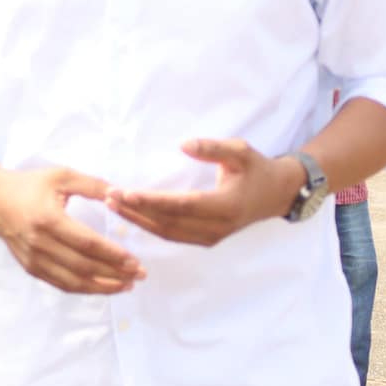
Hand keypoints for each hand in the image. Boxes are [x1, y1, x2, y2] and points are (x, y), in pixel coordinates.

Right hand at [0, 164, 142, 294]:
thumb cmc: (29, 185)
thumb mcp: (61, 176)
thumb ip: (92, 185)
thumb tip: (120, 193)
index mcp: (49, 219)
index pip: (87, 243)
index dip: (113, 254)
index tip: (135, 261)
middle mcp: (40, 243)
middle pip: (83, 266)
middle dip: (114, 273)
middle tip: (139, 275)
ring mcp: (34, 259)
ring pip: (73, 281)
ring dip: (102, 287)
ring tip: (126, 286)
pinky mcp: (31, 267)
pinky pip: (60, 284)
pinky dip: (83, 289)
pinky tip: (101, 287)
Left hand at [104, 139, 304, 247]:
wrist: (276, 194)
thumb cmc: (257, 168)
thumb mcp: (240, 151)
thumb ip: (213, 148)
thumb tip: (183, 145)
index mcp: (226, 205)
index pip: (182, 205)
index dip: (152, 201)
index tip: (126, 192)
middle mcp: (217, 227)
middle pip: (169, 223)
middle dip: (136, 211)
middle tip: (109, 197)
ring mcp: (211, 237)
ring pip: (168, 233)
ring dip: (138, 220)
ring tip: (113, 205)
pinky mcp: (206, 240)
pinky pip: (173, 235)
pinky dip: (150, 226)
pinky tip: (132, 214)